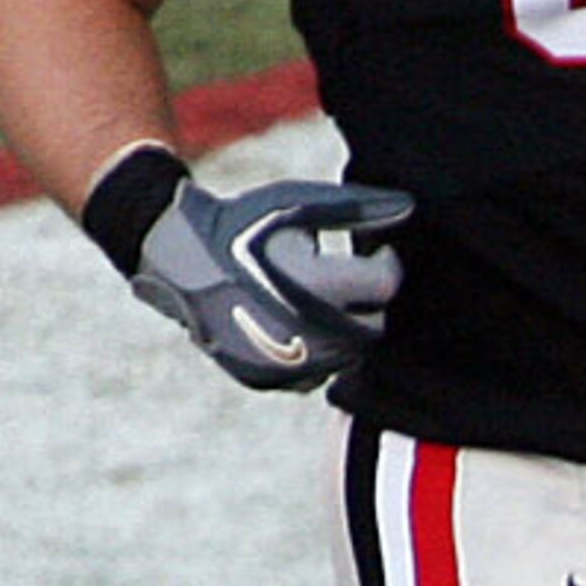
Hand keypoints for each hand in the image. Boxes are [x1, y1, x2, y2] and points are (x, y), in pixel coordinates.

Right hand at [130, 176, 411, 391]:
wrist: (176, 257)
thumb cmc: (241, 223)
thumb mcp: (295, 204)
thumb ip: (356, 209)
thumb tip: (409, 208)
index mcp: (317, 286)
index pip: (386, 284)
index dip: (384, 261)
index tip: (371, 247)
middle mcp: (309, 334)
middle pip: (374, 324)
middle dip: (365, 298)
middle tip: (343, 273)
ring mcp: (290, 364)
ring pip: (350, 355)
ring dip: (343, 325)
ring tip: (314, 294)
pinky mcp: (273, 381)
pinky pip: (319, 374)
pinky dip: (317, 350)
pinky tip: (295, 320)